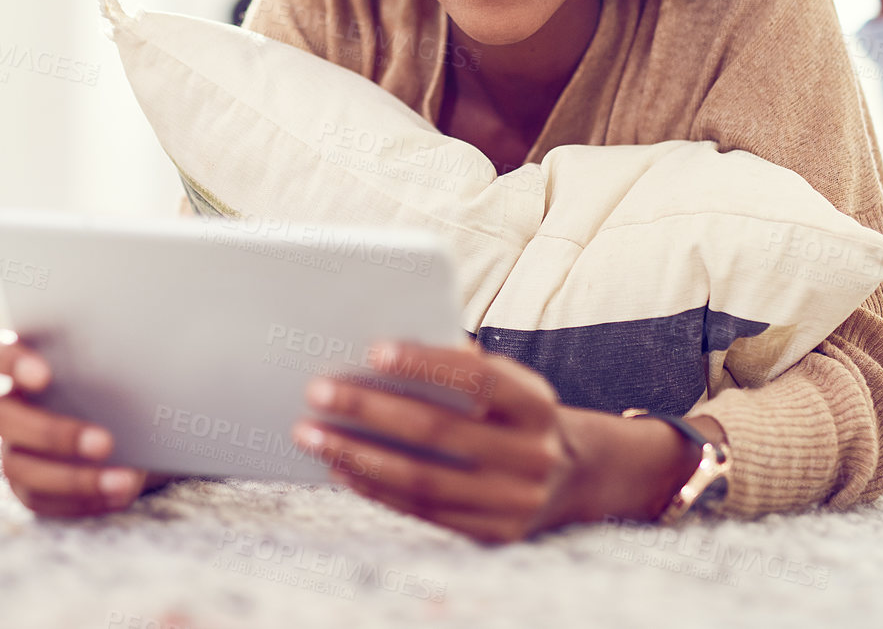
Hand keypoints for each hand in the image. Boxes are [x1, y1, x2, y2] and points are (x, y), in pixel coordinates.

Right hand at [0, 331, 177, 515]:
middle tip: (105, 441)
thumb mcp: (125, 362)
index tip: (44, 374)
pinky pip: (43, 500)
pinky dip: (83, 498)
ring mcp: (13, 449)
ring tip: (123, 479)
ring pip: (18, 467)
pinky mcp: (29, 486)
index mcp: (24, 364)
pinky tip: (119, 493)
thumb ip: (120, 353)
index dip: (7, 361)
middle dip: (50, 432)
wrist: (141, 425)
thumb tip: (157, 349)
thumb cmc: (127, 378)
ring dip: (72, 477)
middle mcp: (10, 406)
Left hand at [291, 339, 596, 544]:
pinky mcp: (495, 533)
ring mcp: (516, 500)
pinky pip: (424, 512)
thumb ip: (460, 365)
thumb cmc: (512, 413)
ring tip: (312, 434)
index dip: (426, 364)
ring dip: (358, 455)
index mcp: (536, 403)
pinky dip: (376, 489)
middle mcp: (532, 453)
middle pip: (438, 431)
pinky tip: (342, 467)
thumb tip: (382, 353)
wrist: (570, 474)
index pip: (478, 378)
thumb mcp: (506, 382)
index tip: (374, 350)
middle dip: (371, 409)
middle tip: (319, 391)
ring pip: (423, 480)